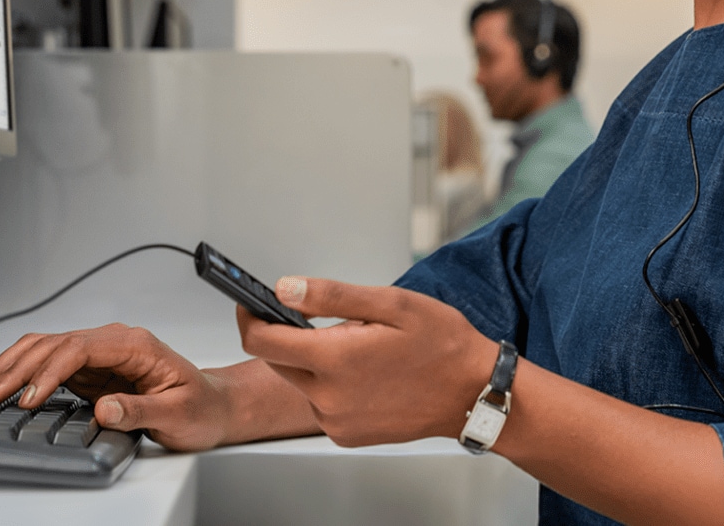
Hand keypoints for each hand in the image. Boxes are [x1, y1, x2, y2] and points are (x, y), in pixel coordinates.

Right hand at [0, 323, 235, 450]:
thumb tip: (104, 407)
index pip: (80, 348)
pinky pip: (48, 365)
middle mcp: (114, 343)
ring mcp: (99, 354)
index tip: (27, 398)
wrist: (212, 407)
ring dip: (10, 367)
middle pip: (55, 345)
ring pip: (45, 350)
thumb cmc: (200, 408)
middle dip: (17, 369)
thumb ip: (141, 410)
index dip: (48, 372)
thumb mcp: (178, 414)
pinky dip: (20, 373)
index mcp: (135, 345)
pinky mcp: (90, 370)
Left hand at [239, 277, 497, 447]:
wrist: (474, 392)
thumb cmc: (442, 344)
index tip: (250, 303)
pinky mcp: (347, 434)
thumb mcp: (392, 303)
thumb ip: (331, 296)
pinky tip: (368, 375)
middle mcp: (328, 396)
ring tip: (363, 350)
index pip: (261, 341)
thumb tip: (284, 289)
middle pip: (278, 361)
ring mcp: (336, 420)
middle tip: (331, 322)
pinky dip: (332, 386)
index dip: (249, 317)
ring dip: (316, 363)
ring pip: (301, 383)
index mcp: (335, 359)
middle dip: (290, 337)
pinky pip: (322, 404)